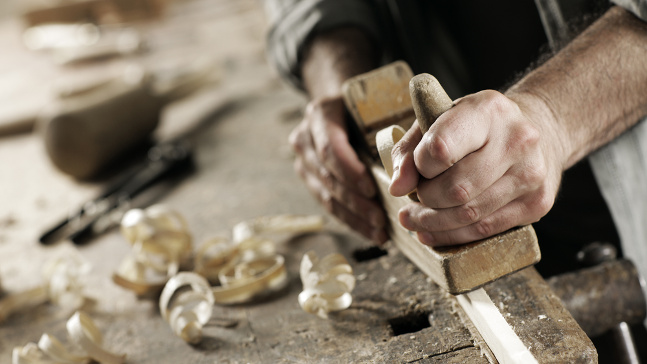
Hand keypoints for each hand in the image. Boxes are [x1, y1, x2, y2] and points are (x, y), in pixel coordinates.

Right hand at [289, 95, 386, 243]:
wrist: (343, 107)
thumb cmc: (368, 106)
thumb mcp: (378, 105)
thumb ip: (390, 127)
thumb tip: (411, 159)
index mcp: (320, 114)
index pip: (330, 148)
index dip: (349, 172)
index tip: (372, 189)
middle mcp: (305, 138)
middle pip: (327, 176)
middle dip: (355, 201)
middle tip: (381, 218)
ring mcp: (304, 161)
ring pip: (326, 196)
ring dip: (354, 216)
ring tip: (380, 230)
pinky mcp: (310, 181)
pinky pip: (329, 206)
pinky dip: (352, 221)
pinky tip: (372, 232)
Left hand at [389, 90, 563, 245]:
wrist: (538, 131)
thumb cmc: (477, 127)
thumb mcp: (439, 122)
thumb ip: (410, 151)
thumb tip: (397, 188)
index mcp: (487, 110)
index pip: (440, 149)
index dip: (419, 167)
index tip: (416, 169)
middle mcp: (516, 140)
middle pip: (456, 188)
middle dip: (425, 199)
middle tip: (413, 199)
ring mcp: (530, 173)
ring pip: (469, 214)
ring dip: (433, 223)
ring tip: (414, 219)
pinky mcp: (537, 203)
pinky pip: (485, 229)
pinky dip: (453, 235)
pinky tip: (433, 232)